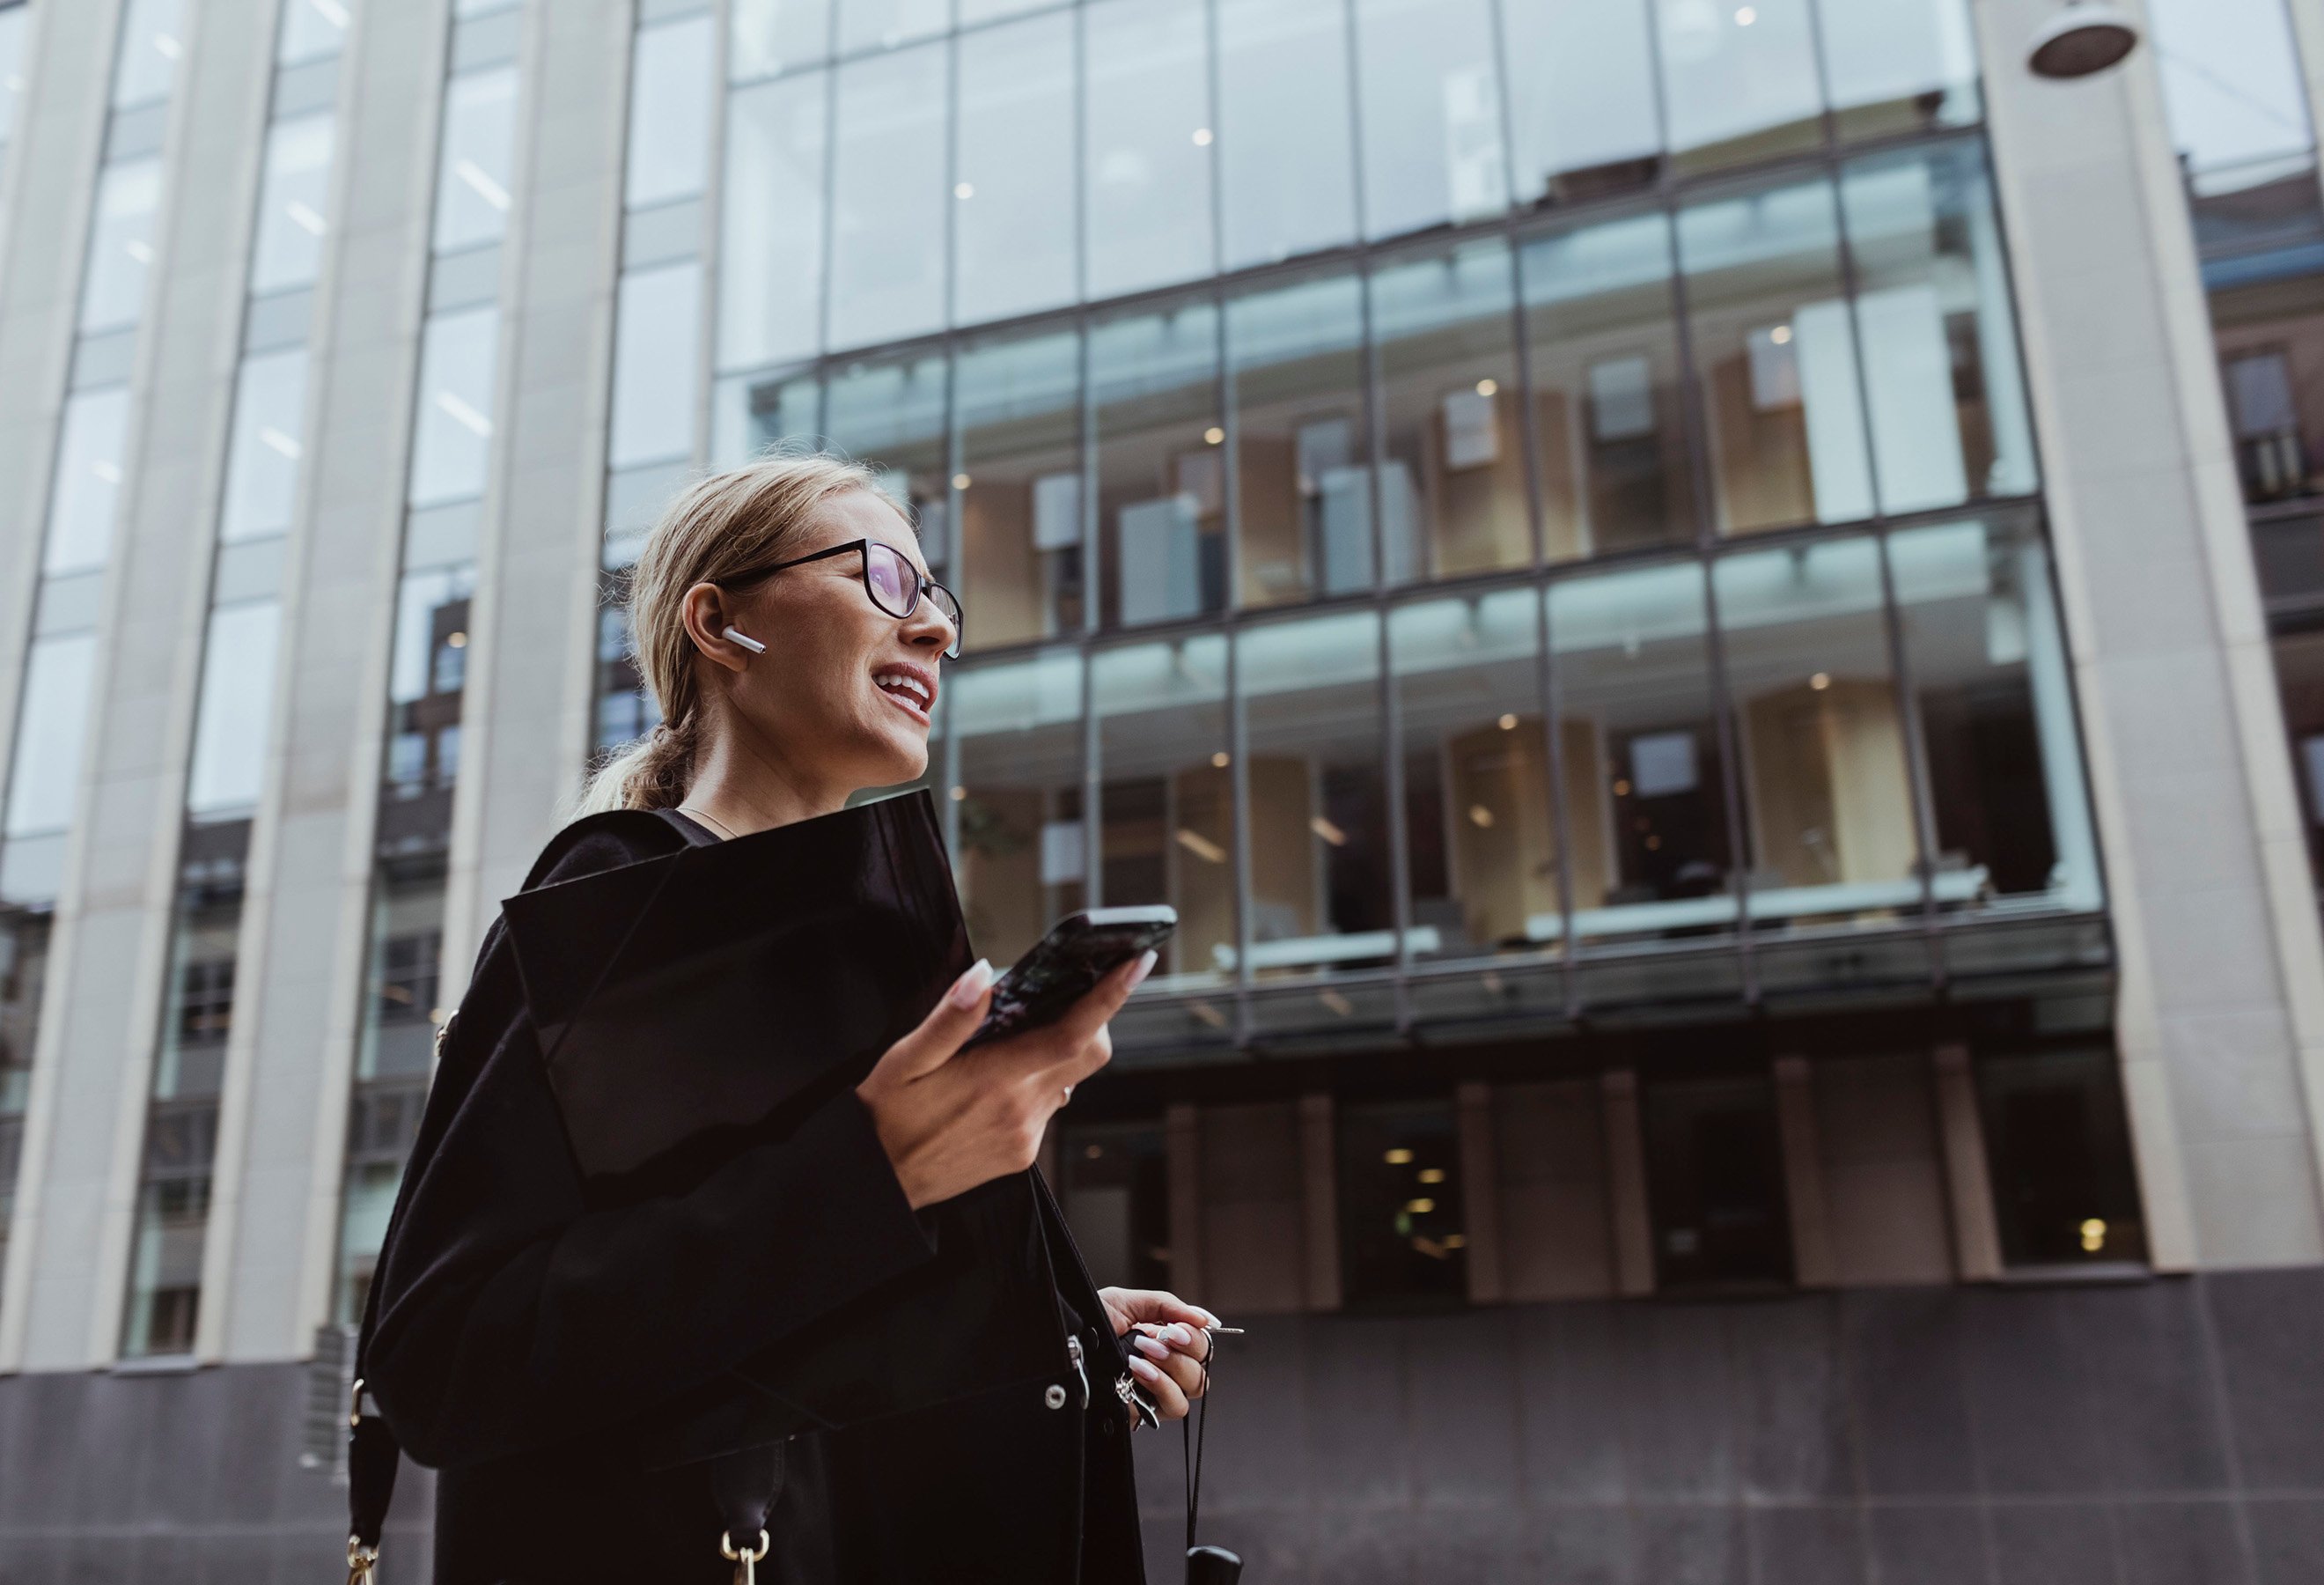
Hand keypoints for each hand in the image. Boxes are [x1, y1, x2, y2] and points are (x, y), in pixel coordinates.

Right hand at [857, 952, 1154, 1209]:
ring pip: (1071, 1079)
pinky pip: (1050, 1106)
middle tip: (1063, 997)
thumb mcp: (904, 1058)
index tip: (1137, 962)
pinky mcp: (1023, 1154)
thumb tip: (984, 974)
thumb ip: (951, 1017)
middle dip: (1091, 1019)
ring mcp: (1026, 1136)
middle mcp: (1020, 1110)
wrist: (876, 1183)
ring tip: (1017, 1039)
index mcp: (994, 1079)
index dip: (1111, 995)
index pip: (1073, 1031)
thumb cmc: (885, 1115)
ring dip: (1060, 1051)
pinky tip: (1001, 1080)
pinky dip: (1040, 1082)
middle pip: (1090, 1053)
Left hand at [1100, 1287, 1218, 1422]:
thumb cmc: (1088, 1325)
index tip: (1178, 1328)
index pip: (1200, 1344)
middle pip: (1202, 1366)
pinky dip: (1162, 1385)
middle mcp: (1164, 1367)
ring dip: (1173, 1366)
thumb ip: (1166, 1305)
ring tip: (1143, 1353)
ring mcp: (1157, 1391)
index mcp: (1163, 1341)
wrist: (1064, 1348)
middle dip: (1185, 1348)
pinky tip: (1139, 1371)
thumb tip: (1204, 1319)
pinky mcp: (1148, 1411)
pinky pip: (1175, 1405)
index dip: (1195, 1335)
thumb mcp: (1125, 1302)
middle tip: (1161, 1338)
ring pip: (1195, 1387)